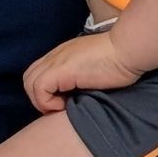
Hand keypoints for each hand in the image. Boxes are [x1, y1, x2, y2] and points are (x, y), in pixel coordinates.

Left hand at [23, 32, 141, 111]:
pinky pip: (39, 90)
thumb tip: (78, 92)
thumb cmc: (121, 60)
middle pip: (29, 78)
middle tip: (60, 107)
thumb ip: (82, 74)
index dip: (45, 91)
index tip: (64, 101)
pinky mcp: (61, 70)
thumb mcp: (95, 66)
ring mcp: (57, 61)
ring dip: (43, 102)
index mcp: (64, 54)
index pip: (39, 72)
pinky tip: (66, 105)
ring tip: (63, 107)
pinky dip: (48, 103)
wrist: (128, 49)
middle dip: (39, 98)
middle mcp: (56, 55)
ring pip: (30, 84)